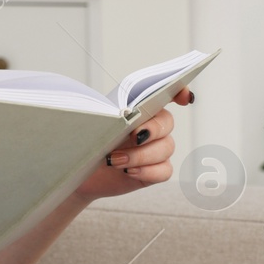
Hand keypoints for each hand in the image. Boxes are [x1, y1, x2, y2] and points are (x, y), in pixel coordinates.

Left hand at [73, 87, 194, 201]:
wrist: (80, 171)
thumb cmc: (88, 142)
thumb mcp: (94, 123)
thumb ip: (109, 113)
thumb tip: (120, 112)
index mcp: (138, 109)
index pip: (165, 95)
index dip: (179, 92)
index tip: (183, 98)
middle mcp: (151, 126)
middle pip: (167, 122)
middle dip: (152, 129)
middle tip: (134, 135)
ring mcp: (155, 149)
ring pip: (166, 148)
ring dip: (141, 154)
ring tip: (116, 159)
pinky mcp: (155, 171)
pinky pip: (164, 170)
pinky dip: (147, 171)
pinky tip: (129, 171)